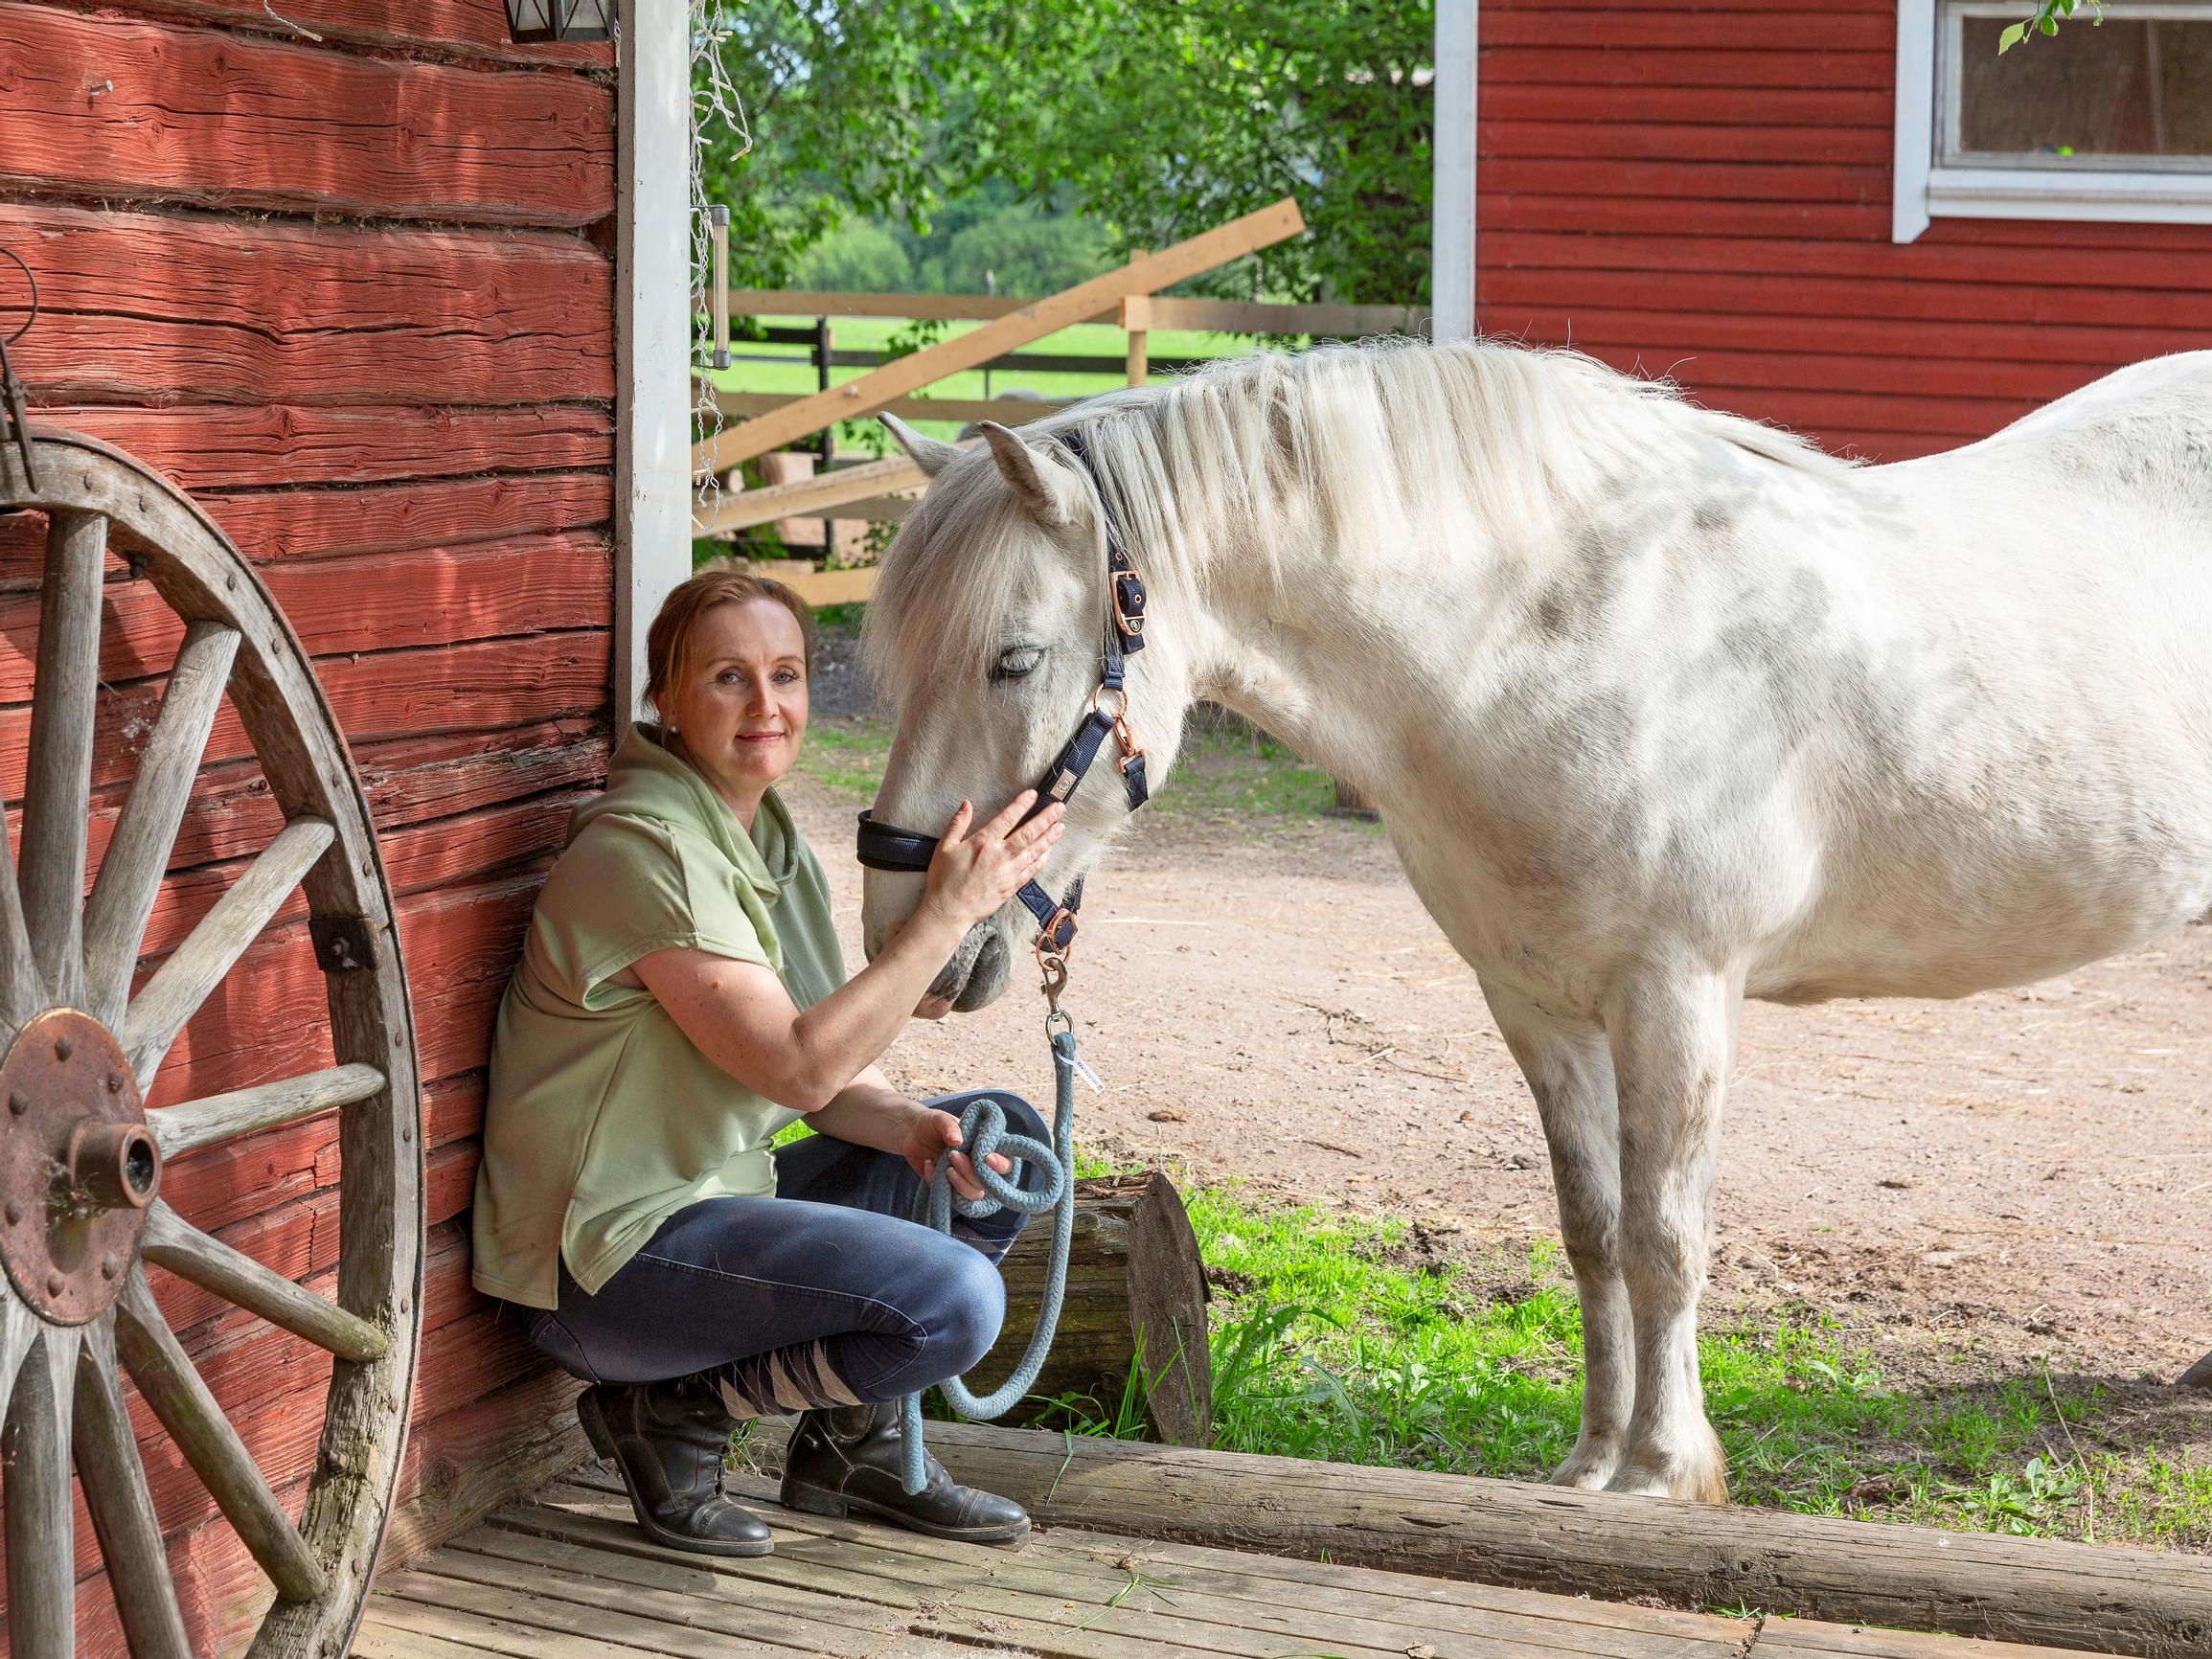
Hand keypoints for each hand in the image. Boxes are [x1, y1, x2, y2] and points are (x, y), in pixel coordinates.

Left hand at [902, 1106, 1013, 1201]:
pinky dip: (937, 1182)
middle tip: (953, 1156)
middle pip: (989, 1182)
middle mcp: (980, 1165)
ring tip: (946, 1168)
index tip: (986, 1158)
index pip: (1006, 1162)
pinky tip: (928, 1165)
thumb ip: (950, 1127)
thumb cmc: (931, 1123)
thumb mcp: (940, 1119)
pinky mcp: (949, 1187)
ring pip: (974, 1194)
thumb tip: (958, 1141)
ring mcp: (965, 1178)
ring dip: (961, 1184)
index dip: (1000, 1164)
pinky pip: (950, 1196)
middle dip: (971, 1172)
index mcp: (986, 1146)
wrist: (910, 1133)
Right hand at [920, 790, 1064, 931]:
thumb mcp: (944, 847)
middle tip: (1059, 808)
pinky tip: (1049, 852)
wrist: (949, 912)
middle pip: (1028, 833)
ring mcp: (1008, 872)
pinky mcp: (1011, 887)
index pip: (1007, 819)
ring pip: (1034, 851)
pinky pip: (1031, 871)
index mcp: (983, 843)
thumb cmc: (943, 880)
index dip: (1022, 805)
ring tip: (1060, 827)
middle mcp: (999, 856)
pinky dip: (1042, 860)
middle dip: (1045, 819)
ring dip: (1049, 838)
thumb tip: (967, 804)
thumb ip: (957, 824)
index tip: (1034, 794)